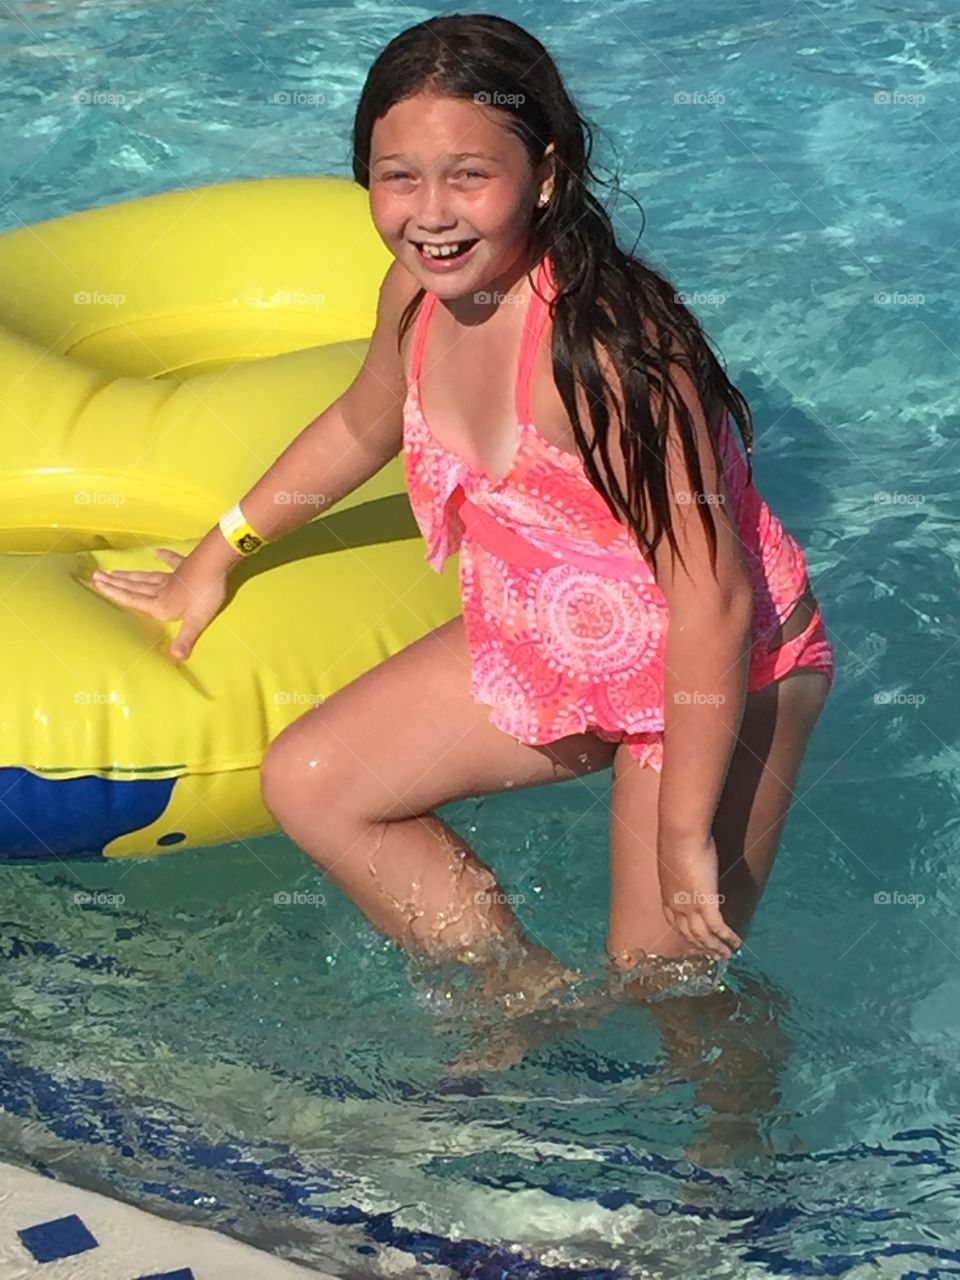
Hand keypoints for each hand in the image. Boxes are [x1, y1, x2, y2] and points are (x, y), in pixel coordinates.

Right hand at [90, 547, 227, 660]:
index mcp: (160, 605)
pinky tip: (157, 552)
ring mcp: (172, 577)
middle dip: (115, 582)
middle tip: (96, 575)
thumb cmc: (205, 595)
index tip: (96, 584)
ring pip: (146, 577)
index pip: (132, 599)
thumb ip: (185, 639)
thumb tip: (177, 658)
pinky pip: (172, 562)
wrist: (215, 564)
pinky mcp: (184, 567)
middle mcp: (161, 590)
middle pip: (134, 587)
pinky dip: (165, 557)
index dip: (114, 593)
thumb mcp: (197, 621)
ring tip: (114, 572)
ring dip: (130, 575)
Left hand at [658, 833, 741, 960]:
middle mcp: (676, 903)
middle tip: (712, 955)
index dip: (683, 932)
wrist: (680, 832)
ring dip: (715, 948)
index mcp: (667, 892)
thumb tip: (688, 859)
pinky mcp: (705, 902)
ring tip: (726, 956)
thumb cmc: (678, 836)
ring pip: (703, 935)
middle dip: (700, 946)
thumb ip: (681, 863)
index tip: (691, 940)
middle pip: (687, 933)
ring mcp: (690, 905)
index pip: (673, 920)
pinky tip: (736, 943)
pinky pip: (718, 928)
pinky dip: (727, 938)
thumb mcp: (676, 854)